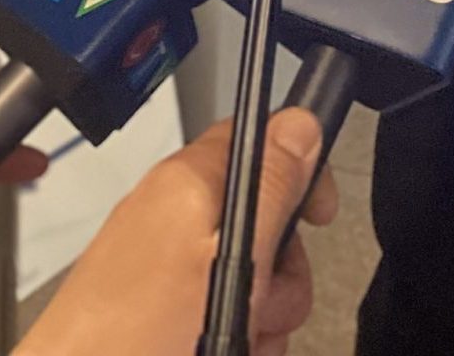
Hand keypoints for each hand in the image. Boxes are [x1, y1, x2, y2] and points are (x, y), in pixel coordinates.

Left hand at [20, 109, 339, 355]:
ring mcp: (165, 259)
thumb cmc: (136, 336)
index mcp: (187, 181)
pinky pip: (217, 301)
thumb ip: (269, 188)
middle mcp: (172, 212)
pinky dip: (233, 330)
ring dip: (260, 308)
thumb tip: (301, 121)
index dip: (300, 172)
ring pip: (246, 267)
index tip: (316, 215)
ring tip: (237, 336)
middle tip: (263, 298)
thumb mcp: (228, 256)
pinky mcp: (158, 299)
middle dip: (281, 265)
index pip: (260, 137)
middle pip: (262, 215)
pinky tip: (222, 349)